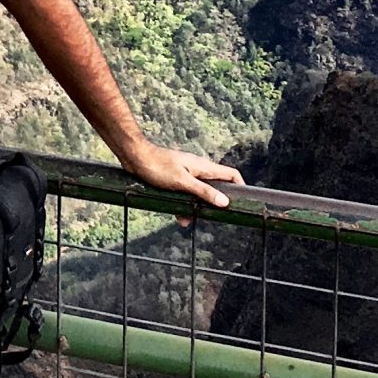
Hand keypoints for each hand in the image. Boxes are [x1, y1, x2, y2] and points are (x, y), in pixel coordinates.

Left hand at [117, 141, 242, 208]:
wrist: (134, 157)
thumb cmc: (157, 166)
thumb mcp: (182, 182)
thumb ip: (203, 192)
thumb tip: (225, 202)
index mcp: (203, 167)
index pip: (231, 174)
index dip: (240, 186)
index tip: (243, 202)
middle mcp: (198, 170)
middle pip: (216, 187)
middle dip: (215, 203)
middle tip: (213, 217)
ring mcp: (187, 174)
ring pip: (199, 194)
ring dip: (196, 207)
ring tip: (187, 220)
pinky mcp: (175, 180)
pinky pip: (186, 195)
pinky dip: (183, 205)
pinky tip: (178, 216)